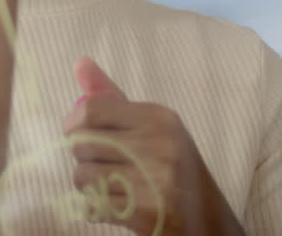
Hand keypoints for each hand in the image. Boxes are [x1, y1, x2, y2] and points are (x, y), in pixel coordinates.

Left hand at [62, 57, 244, 235]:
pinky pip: (92, 205)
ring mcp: (154, 181)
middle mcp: (159, 146)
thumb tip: (79, 62)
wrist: (208, 220)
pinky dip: (97, 208)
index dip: (73, 123)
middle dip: (83, 157)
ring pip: (82, 176)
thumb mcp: (151, 126)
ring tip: (112, 185)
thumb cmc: (173, 167)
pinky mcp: (145, 213)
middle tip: (103, 164)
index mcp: (159, 118)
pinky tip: (118, 204)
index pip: (90, 110)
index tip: (78, 133)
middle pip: (81, 143)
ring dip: (88, 185)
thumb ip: (112, 98)